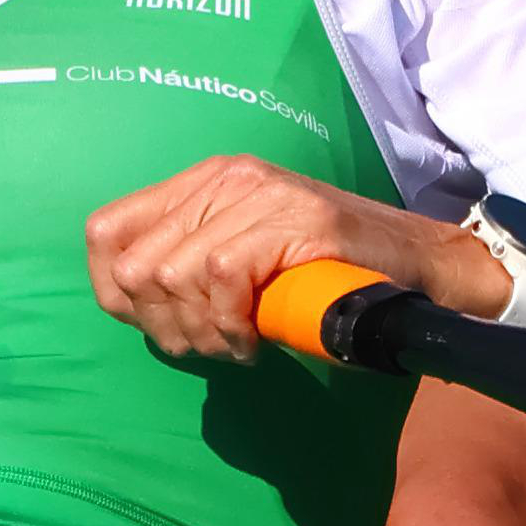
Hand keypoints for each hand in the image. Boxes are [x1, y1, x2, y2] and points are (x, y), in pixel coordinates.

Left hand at [85, 157, 486, 374]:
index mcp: (203, 183)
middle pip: (137, 267)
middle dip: (166, 327)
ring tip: (237, 344)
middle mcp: (224, 178)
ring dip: (202, 332)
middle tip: (211, 347)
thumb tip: (131, 304)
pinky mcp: (292, 217)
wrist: (418, 266)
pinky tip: (256, 341)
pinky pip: (221, 277)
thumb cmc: (328, 276)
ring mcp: (259, 194)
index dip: (116, 294)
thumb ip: (187, 269)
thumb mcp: (243, 264)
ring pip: (173, 274)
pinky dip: (231, 325)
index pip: (106, 231)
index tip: (161, 326)